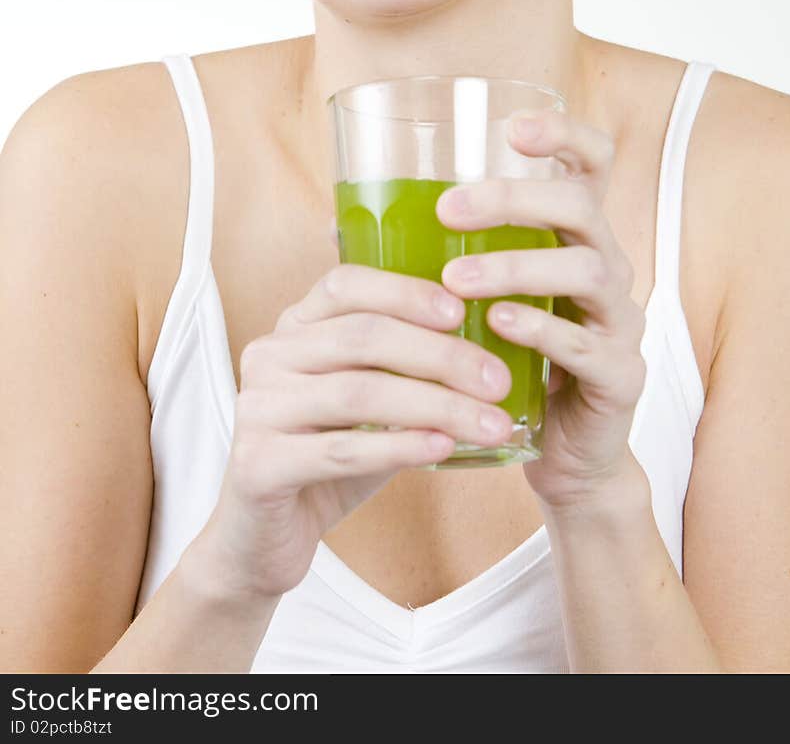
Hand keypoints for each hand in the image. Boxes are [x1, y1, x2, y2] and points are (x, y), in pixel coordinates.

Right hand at [194, 263, 515, 602]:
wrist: (264, 539)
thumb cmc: (329, 457)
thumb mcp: (368, 400)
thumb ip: (405, 368)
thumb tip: (488, 351)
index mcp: (293, 327)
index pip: (345, 285)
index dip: (405, 292)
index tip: (461, 311)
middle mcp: (268, 356)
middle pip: (362, 338)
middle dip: (440, 356)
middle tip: (498, 380)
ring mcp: (257, 409)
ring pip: (358, 393)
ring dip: (436, 406)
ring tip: (491, 423)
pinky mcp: (257, 465)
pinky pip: (341, 449)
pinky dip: (399, 447)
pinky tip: (444, 448)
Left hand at [436, 109, 645, 515]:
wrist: (565, 456)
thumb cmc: (512, 363)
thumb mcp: (480, 302)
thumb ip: (430, 259)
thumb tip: (339, 224)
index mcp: (576, 238)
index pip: (592, 164)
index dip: (565, 134)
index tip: (513, 128)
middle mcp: (608, 266)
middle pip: (582, 205)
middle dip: (515, 199)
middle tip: (449, 208)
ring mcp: (620, 320)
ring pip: (587, 269)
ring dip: (517, 266)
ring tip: (457, 279)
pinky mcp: (620, 376)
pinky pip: (588, 344)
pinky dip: (541, 329)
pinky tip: (498, 326)